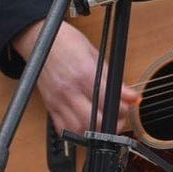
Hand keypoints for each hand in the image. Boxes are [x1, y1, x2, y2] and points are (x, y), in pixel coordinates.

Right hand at [13, 20, 139, 135]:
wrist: (41, 39)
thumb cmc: (69, 44)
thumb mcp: (97, 56)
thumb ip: (114, 79)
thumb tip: (131, 96)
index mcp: (84, 75)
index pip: (107, 100)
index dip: (122, 108)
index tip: (129, 107)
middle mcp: (70, 90)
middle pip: (93, 120)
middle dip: (111, 124)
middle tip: (120, 118)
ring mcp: (58, 100)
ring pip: (78, 128)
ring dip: (95, 132)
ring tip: (106, 124)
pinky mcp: (50, 106)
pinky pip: (62, 128)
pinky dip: (77, 132)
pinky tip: (87, 125)